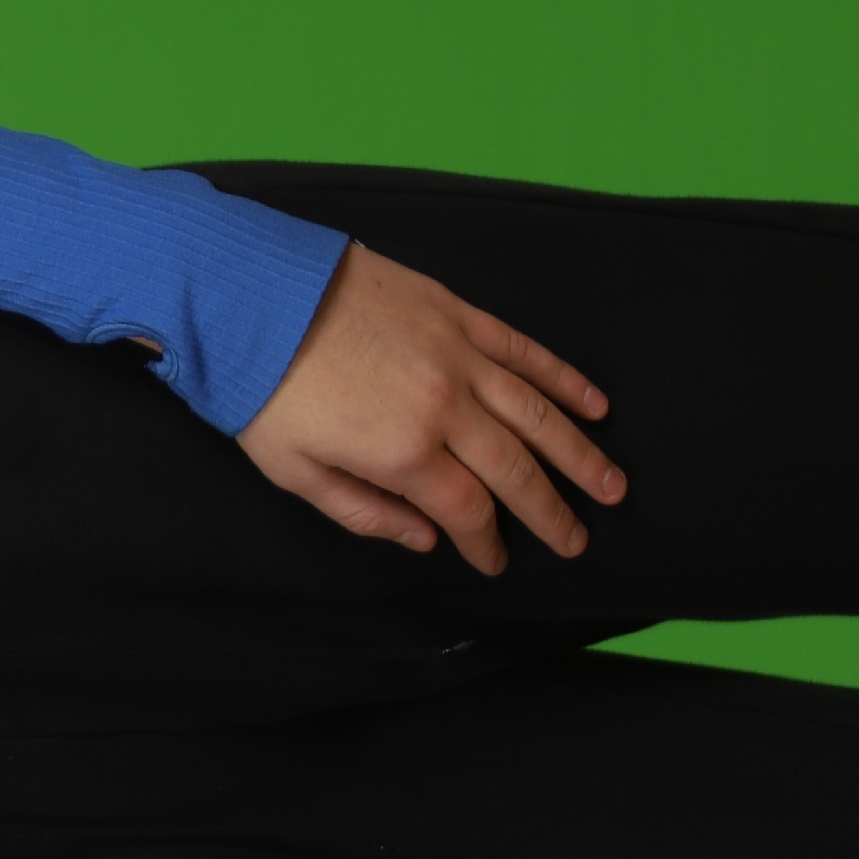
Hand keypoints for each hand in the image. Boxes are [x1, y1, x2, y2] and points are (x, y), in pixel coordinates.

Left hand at [234, 243, 622, 574]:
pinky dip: (564, 380)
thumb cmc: (261, 389)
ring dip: (579, 454)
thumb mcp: (293, 470)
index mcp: (403, 452)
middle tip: (577, 540)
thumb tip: (426, 538)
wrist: (247, 296)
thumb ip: (363, 511)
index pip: (468, 510)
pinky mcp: (457, 313)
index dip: (488, 543)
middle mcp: (445, 407)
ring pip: (538, 413)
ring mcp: (458, 355)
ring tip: (611, 486)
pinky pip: (525, 352)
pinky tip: (594, 406)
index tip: (497, 562)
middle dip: (551, 510)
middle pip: (516, 469)